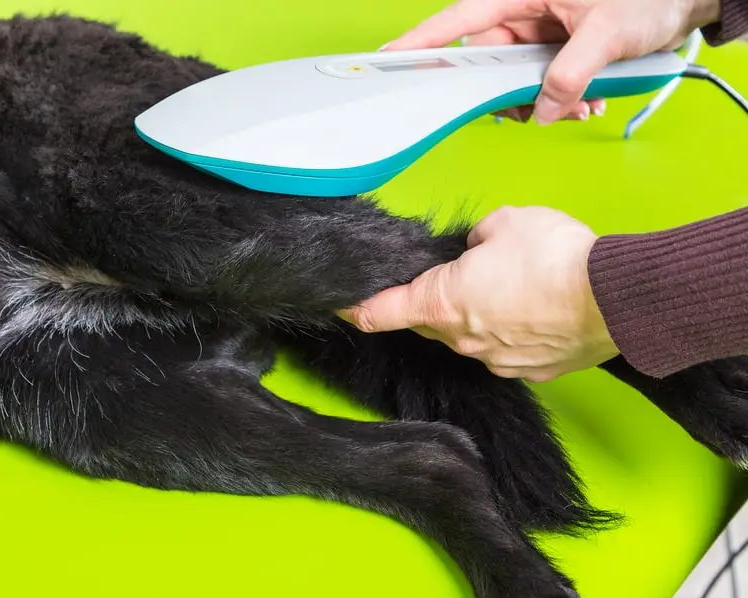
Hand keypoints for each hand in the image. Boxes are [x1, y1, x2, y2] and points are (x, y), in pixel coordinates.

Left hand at [339, 206, 619, 381]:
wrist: (617, 298)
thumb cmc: (554, 256)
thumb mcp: (505, 222)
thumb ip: (477, 237)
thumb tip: (477, 247)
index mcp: (441, 303)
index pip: (379, 313)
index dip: (355, 308)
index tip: (341, 306)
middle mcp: (462, 341)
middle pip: (429, 323)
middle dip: (434, 302)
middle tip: (458, 275)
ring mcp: (497, 362)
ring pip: (471, 337)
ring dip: (481, 315)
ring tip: (515, 287)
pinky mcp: (532, 372)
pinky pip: (509, 350)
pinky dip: (515, 332)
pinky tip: (540, 310)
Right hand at [381, 0, 721, 124]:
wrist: (686, 1)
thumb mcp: (607, 33)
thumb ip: (569, 75)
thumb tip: (542, 111)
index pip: (458, 21)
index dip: (421, 42)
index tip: (387, 59)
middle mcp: (523, 13)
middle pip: (486, 63)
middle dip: (509, 94)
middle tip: (540, 109)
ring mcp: (539, 33)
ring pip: (513, 80)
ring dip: (540, 102)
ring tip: (578, 106)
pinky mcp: (555, 50)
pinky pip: (539, 83)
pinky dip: (558, 100)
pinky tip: (584, 103)